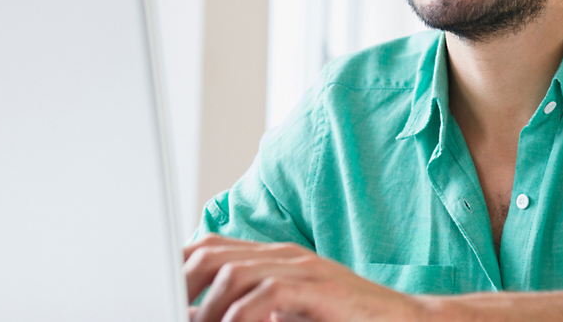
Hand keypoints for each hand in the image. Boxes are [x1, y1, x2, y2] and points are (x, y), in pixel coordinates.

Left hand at [183, 234, 427, 321]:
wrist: (404, 321)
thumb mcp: (288, 315)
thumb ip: (251, 311)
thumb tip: (202, 317)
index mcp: (274, 259)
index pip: (212, 248)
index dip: (178, 265)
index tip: (158, 289)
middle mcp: (284, 257)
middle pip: (214, 253)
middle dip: (182, 282)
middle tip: (169, 308)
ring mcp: (303, 268)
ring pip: (233, 272)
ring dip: (209, 307)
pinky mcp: (319, 288)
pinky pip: (266, 295)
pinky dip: (240, 316)